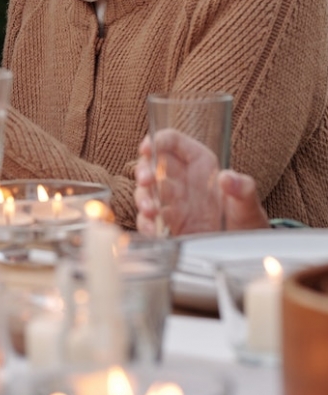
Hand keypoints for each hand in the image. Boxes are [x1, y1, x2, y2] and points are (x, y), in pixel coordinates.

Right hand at [134, 131, 268, 234]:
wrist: (245, 253)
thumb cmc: (247, 222)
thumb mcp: (249, 206)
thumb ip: (243, 188)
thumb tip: (227, 178)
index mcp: (200, 165)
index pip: (173, 142)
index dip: (157, 140)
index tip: (147, 149)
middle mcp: (182, 180)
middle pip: (152, 164)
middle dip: (144, 170)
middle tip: (147, 181)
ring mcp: (171, 202)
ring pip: (146, 191)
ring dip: (143, 198)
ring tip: (152, 210)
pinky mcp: (166, 224)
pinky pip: (147, 219)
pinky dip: (146, 224)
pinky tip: (154, 230)